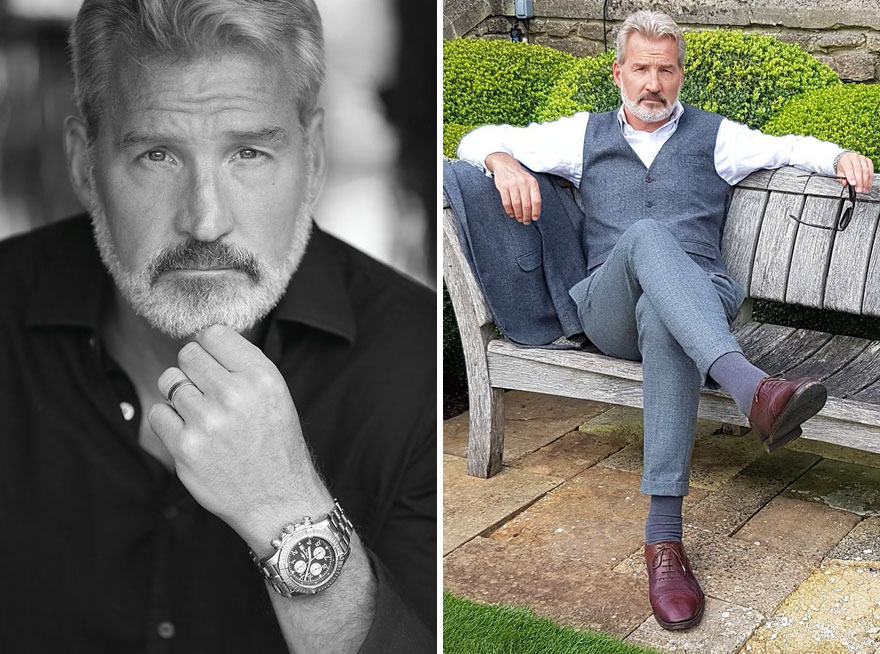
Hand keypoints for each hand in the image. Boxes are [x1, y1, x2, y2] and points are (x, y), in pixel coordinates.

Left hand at [148, 324, 331, 550]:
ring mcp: (206, 422)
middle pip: (187, 354)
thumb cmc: (275, 443)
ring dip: (180, 395)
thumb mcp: (276, 394)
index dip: (210, 346)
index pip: (214, 333)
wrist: (277, 499)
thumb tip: (202, 338)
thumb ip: (242, 364)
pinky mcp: (185, 448)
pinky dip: (170, 420)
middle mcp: (234, 395)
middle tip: (208, 391)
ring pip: (169, 381)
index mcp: (261, 377)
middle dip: (194, 369)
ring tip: (202, 414)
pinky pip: (158, 412)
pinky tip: (192, 432)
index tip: (214, 362)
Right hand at [485, 151, 541, 224]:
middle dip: (526, 216)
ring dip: (518, 215)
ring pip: (517, 205)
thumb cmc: (519, 176)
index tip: (534, 218)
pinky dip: (509, 211)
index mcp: (532, 182)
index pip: (536, 200)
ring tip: (519, 219)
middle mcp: (523, 183)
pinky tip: (511, 214)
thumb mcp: (529, 181)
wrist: (505, 164)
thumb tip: (534, 211)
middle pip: (527, 205)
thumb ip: (532, 193)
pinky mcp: (503, 187)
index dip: (536, 212)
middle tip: (526, 221)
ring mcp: (512, 184)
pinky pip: (506, 202)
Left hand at [835, 151, 874, 193]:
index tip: (853, 184)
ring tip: (864, 190)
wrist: (847, 159)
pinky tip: (868, 186)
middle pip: (858, 170)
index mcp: (845, 159)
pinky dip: (870, 179)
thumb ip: (841, 178)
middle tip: (859, 190)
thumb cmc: (843, 167)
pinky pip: (871, 170)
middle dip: (859, 182)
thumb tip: (845, 183)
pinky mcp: (868, 161)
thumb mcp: (839, 173)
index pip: (849, 168)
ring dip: (866, 182)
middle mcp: (854, 157)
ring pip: (866, 170)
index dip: (851, 177)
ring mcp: (862, 159)